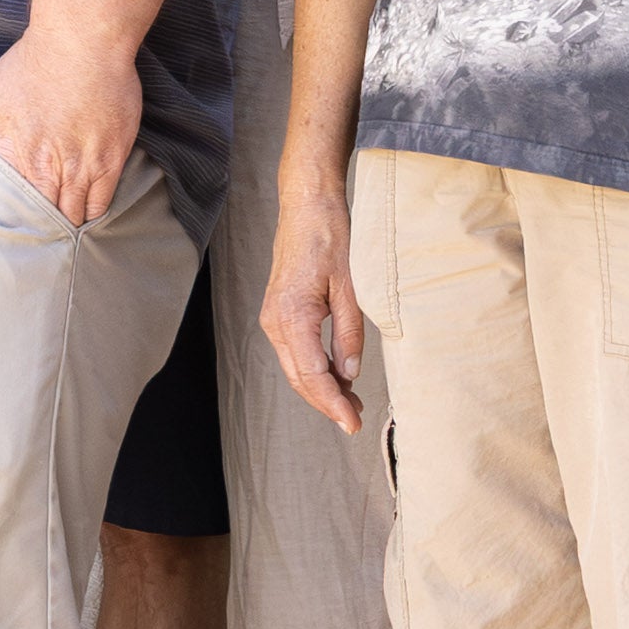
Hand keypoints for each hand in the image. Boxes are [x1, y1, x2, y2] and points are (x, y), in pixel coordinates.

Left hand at [0, 24, 143, 231]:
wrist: (80, 41)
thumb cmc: (33, 63)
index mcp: (14, 156)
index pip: (13, 209)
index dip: (17, 222)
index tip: (18, 226)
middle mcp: (48, 168)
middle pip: (46, 219)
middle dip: (44, 229)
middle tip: (43, 234)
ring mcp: (81, 166)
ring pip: (76, 215)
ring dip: (69, 221)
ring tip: (65, 227)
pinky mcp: (111, 159)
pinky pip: (103, 201)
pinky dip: (95, 210)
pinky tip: (89, 210)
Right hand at [259, 169, 367, 434]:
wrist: (307, 205)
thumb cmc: (329, 237)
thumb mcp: (350, 287)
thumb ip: (349, 333)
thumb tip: (350, 375)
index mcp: (292, 316)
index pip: (313, 375)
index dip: (334, 404)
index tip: (353, 424)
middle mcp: (275, 321)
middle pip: (299, 378)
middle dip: (327, 403)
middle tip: (356, 420)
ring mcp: (272, 317)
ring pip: (295, 368)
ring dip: (321, 388)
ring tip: (351, 402)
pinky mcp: (278, 312)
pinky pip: (295, 351)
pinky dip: (314, 369)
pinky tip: (336, 374)